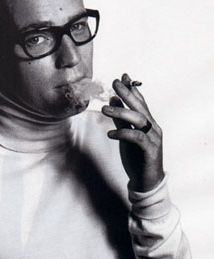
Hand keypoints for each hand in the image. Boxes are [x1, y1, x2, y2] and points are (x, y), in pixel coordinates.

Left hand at [102, 73, 164, 191]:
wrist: (147, 181)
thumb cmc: (138, 159)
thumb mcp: (126, 137)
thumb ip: (121, 121)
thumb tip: (113, 102)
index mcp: (148, 123)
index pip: (140, 103)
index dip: (132, 89)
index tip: (123, 77)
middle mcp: (152, 128)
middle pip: (139, 107)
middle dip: (127, 94)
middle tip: (115, 83)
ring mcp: (153, 138)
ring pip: (138, 120)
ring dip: (121, 112)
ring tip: (104, 109)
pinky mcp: (150, 150)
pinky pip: (136, 138)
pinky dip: (123, 134)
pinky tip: (110, 134)